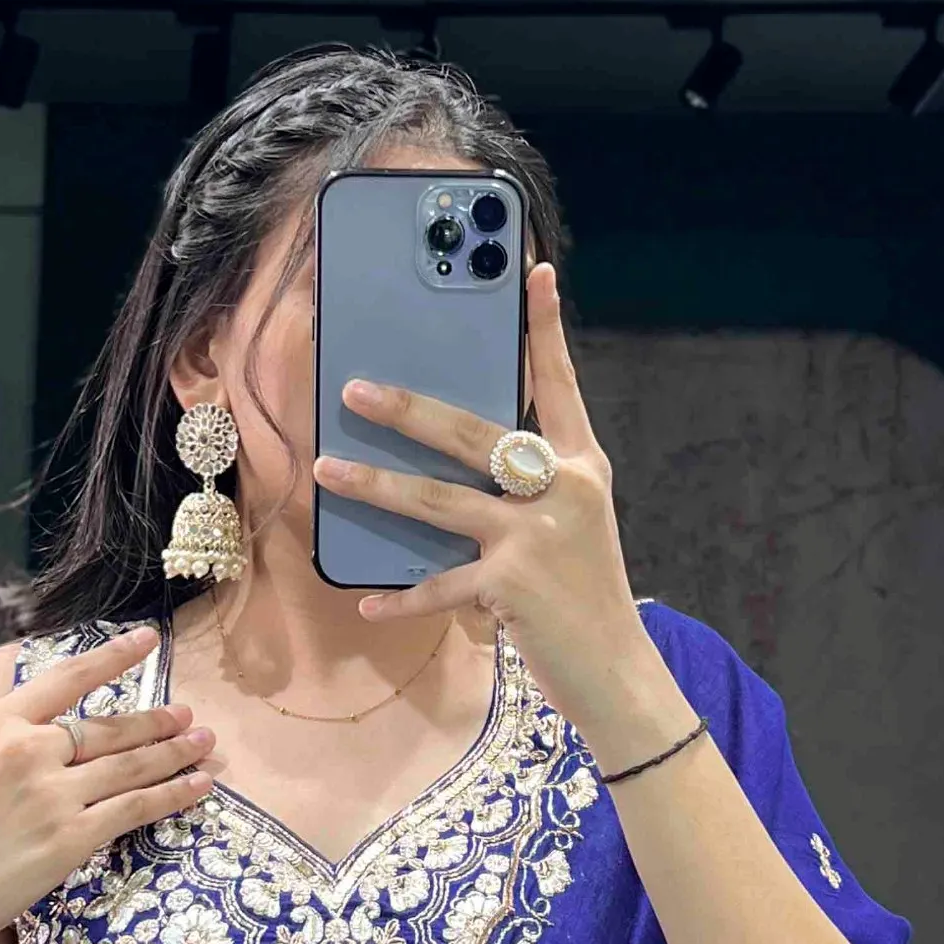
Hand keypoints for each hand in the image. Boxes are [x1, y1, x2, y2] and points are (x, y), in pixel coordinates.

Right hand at [0, 628, 215, 943]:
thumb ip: (9, 744)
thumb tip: (57, 733)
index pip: (67, 678)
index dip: (113, 656)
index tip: (148, 639)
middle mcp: (26, 749)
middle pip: (109, 727)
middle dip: (157, 720)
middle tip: (188, 714)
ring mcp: (51, 793)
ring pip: (131, 765)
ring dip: (176, 753)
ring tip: (205, 744)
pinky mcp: (70, 837)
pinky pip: (135, 807)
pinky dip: (173, 794)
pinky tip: (198, 786)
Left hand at [308, 263, 657, 734]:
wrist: (617, 671)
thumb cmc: (585, 594)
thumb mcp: (572, 525)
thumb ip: (527, 486)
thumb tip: (456, 458)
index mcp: (581, 467)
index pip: (561, 385)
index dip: (545, 329)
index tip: (532, 272)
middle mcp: (562, 491)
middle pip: (472, 435)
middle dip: (408, 410)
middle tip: (355, 390)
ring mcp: (535, 538)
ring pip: (437, 501)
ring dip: (375, 486)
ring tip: (326, 471)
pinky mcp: (512, 586)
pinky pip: (440, 587)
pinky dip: (402, 597)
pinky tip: (366, 600)